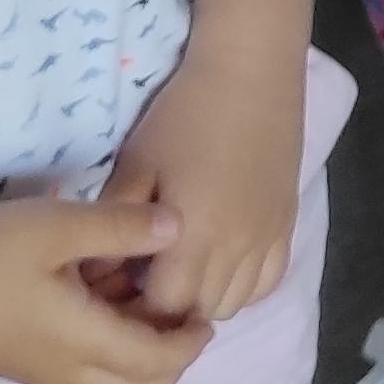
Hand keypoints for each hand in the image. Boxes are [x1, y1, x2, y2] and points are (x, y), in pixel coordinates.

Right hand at [0, 193, 210, 383]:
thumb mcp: (56, 226)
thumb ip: (120, 227)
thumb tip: (179, 227)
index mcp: (82, 342)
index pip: (155, 363)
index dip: (188, 344)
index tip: (205, 315)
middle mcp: (62, 371)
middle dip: (169, 371)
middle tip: (181, 328)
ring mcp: (32, 374)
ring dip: (135, 373)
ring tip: (139, 322)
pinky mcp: (9, 366)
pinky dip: (100, 368)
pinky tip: (92, 321)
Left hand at [105, 48, 301, 324]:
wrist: (250, 72)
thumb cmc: (184, 114)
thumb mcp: (137, 163)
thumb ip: (116, 220)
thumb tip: (96, 267)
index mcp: (196, 235)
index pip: (166, 305)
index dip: (138, 298)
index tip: (123, 276)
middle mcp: (237, 248)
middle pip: (202, 311)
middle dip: (172, 303)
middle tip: (150, 272)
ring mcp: (267, 238)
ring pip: (237, 302)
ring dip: (207, 295)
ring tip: (187, 266)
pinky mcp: (287, 224)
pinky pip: (269, 281)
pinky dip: (245, 285)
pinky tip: (224, 261)